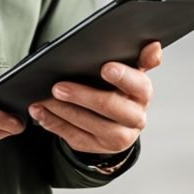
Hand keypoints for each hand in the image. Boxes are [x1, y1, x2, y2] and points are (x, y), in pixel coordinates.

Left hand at [28, 42, 162, 154]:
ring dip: (64, 111)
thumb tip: (153, 45)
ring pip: (91, 126)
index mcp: (142, 94)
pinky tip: (39, 112)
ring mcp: (118, 137)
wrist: (116, 120)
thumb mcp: (129, 71)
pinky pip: (74, 138)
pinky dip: (54, 124)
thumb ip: (140, 59)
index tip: (105, 67)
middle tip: (58, 87)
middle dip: (83, 96)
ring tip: (44, 99)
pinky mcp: (98, 148)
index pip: (138, 85)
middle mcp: (135, 118)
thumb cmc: (118, 87)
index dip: (123, 77)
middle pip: (111, 107)